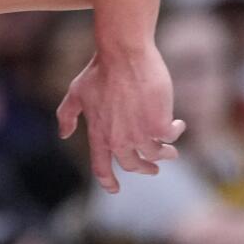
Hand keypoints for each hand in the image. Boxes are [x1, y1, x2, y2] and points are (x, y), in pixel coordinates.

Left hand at [57, 44, 182, 193]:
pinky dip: (176, 132)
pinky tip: (179, 124)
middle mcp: (119, 140)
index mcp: (99, 135)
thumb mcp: (76, 92)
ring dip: (165, 154)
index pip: (101, 168)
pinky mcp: (159, 124)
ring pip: (156, 154)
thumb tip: (63, 134)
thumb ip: (67, 115)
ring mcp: (140, 134)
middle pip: (133, 165)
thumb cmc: (99, 70)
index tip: (115, 189)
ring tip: (171, 151)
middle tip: (152, 169)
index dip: (108, 182)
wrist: (123, 54)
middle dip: (144, 169)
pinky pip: (171, 136)